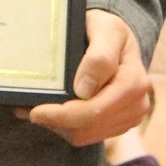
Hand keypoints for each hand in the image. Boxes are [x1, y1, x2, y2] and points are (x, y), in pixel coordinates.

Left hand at [18, 9, 145, 145]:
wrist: (117, 37)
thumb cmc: (108, 30)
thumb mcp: (106, 30)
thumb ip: (100, 56)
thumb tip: (84, 90)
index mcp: (133, 82)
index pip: (95, 110)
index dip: (63, 114)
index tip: (36, 110)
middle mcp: (136, 105)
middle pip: (88, 127)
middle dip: (56, 122)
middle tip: (29, 111)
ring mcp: (128, 117)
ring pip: (85, 135)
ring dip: (58, 126)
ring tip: (36, 110)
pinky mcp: (118, 124)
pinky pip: (86, 135)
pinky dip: (65, 127)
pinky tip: (52, 112)